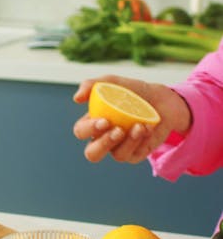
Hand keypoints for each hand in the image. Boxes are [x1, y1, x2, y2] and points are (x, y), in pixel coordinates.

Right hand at [73, 74, 191, 164]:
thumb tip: (76, 98)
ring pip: (117, 156)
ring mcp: (120, 148)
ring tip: (140, 125)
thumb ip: (92, 85)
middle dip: (104, 144)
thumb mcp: (113, 82)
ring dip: (130, 141)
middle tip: (118, 130)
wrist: (160, 99)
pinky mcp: (136, 154)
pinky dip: (142, 140)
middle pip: (92, 154)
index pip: (81, 132)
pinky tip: (148, 127)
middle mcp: (104, 139)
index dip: (90, 129)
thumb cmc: (132, 91)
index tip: (105, 120)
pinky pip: (135, 155)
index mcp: (93, 123)